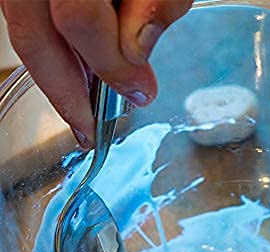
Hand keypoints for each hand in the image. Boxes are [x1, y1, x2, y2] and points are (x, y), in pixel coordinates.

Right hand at [1, 0, 192, 146]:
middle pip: (31, 36)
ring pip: (21, 28)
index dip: (111, 66)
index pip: (79, 21)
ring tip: (79, 105)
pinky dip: (52, 45)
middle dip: (63, 93)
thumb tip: (136, 61)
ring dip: (54, 73)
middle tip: (87, 129)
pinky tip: (76, 65)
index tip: (138, 93)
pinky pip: (24, 15)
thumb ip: (155, 7)